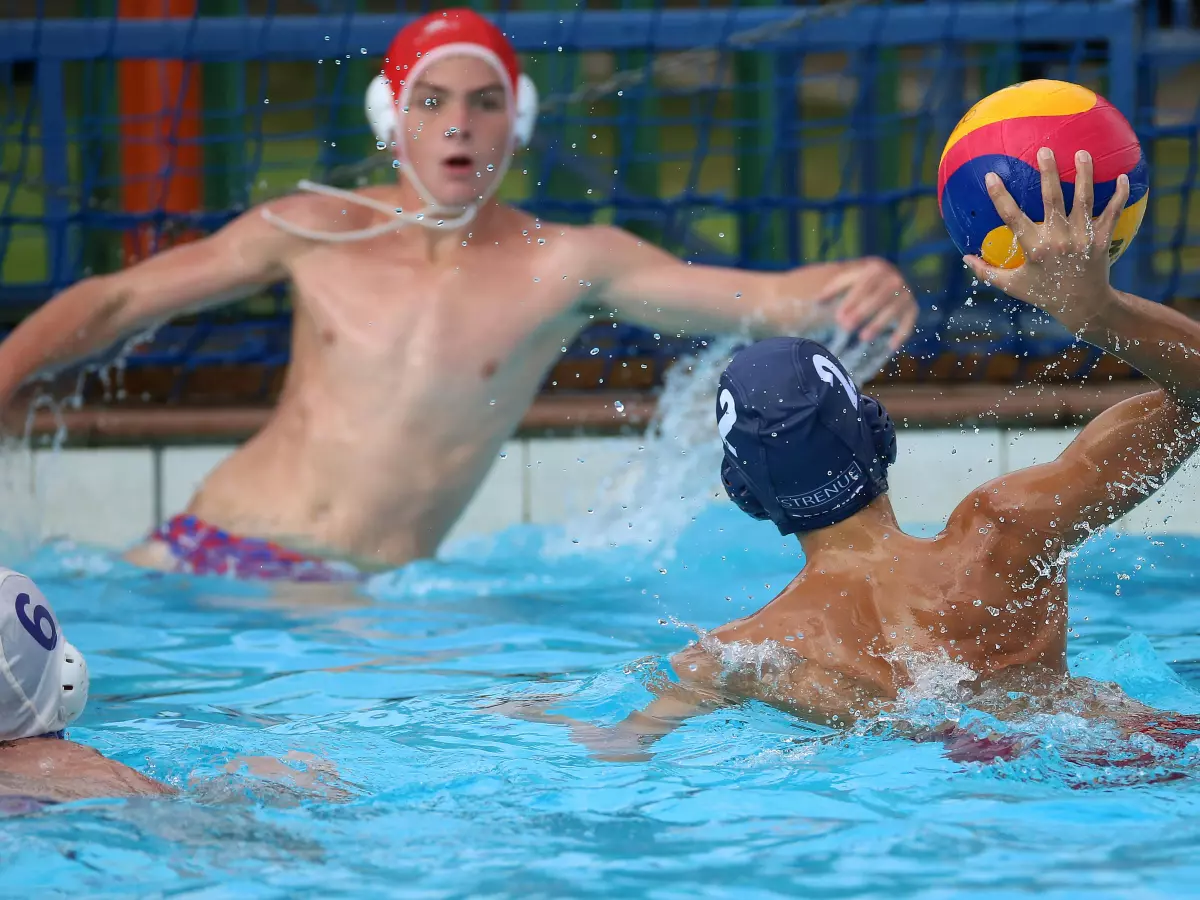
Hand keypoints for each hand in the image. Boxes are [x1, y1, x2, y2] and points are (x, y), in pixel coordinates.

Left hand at [808, 257, 916, 348]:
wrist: (887, 280)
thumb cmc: (860, 284)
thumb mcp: (847, 281)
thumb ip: (833, 289)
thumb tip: (818, 301)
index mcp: (876, 269)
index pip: (863, 284)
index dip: (851, 301)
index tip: (838, 316)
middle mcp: (894, 279)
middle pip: (878, 297)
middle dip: (862, 313)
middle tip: (846, 327)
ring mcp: (905, 293)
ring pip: (893, 310)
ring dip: (879, 324)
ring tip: (863, 338)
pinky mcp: (913, 308)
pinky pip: (909, 321)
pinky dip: (901, 333)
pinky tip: (891, 346)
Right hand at [963, 147, 1127, 331]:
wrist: (1083, 306)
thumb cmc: (1044, 294)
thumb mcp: (1013, 286)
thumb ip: (987, 271)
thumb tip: (965, 257)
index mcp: (1034, 249)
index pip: (1012, 217)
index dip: (1000, 196)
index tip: (991, 176)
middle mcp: (1059, 240)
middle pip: (1052, 199)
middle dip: (1048, 172)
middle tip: (1044, 150)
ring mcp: (1082, 238)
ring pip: (1084, 199)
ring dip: (1084, 174)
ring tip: (1082, 153)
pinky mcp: (1102, 239)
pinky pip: (1112, 212)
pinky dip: (1119, 194)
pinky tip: (1123, 176)